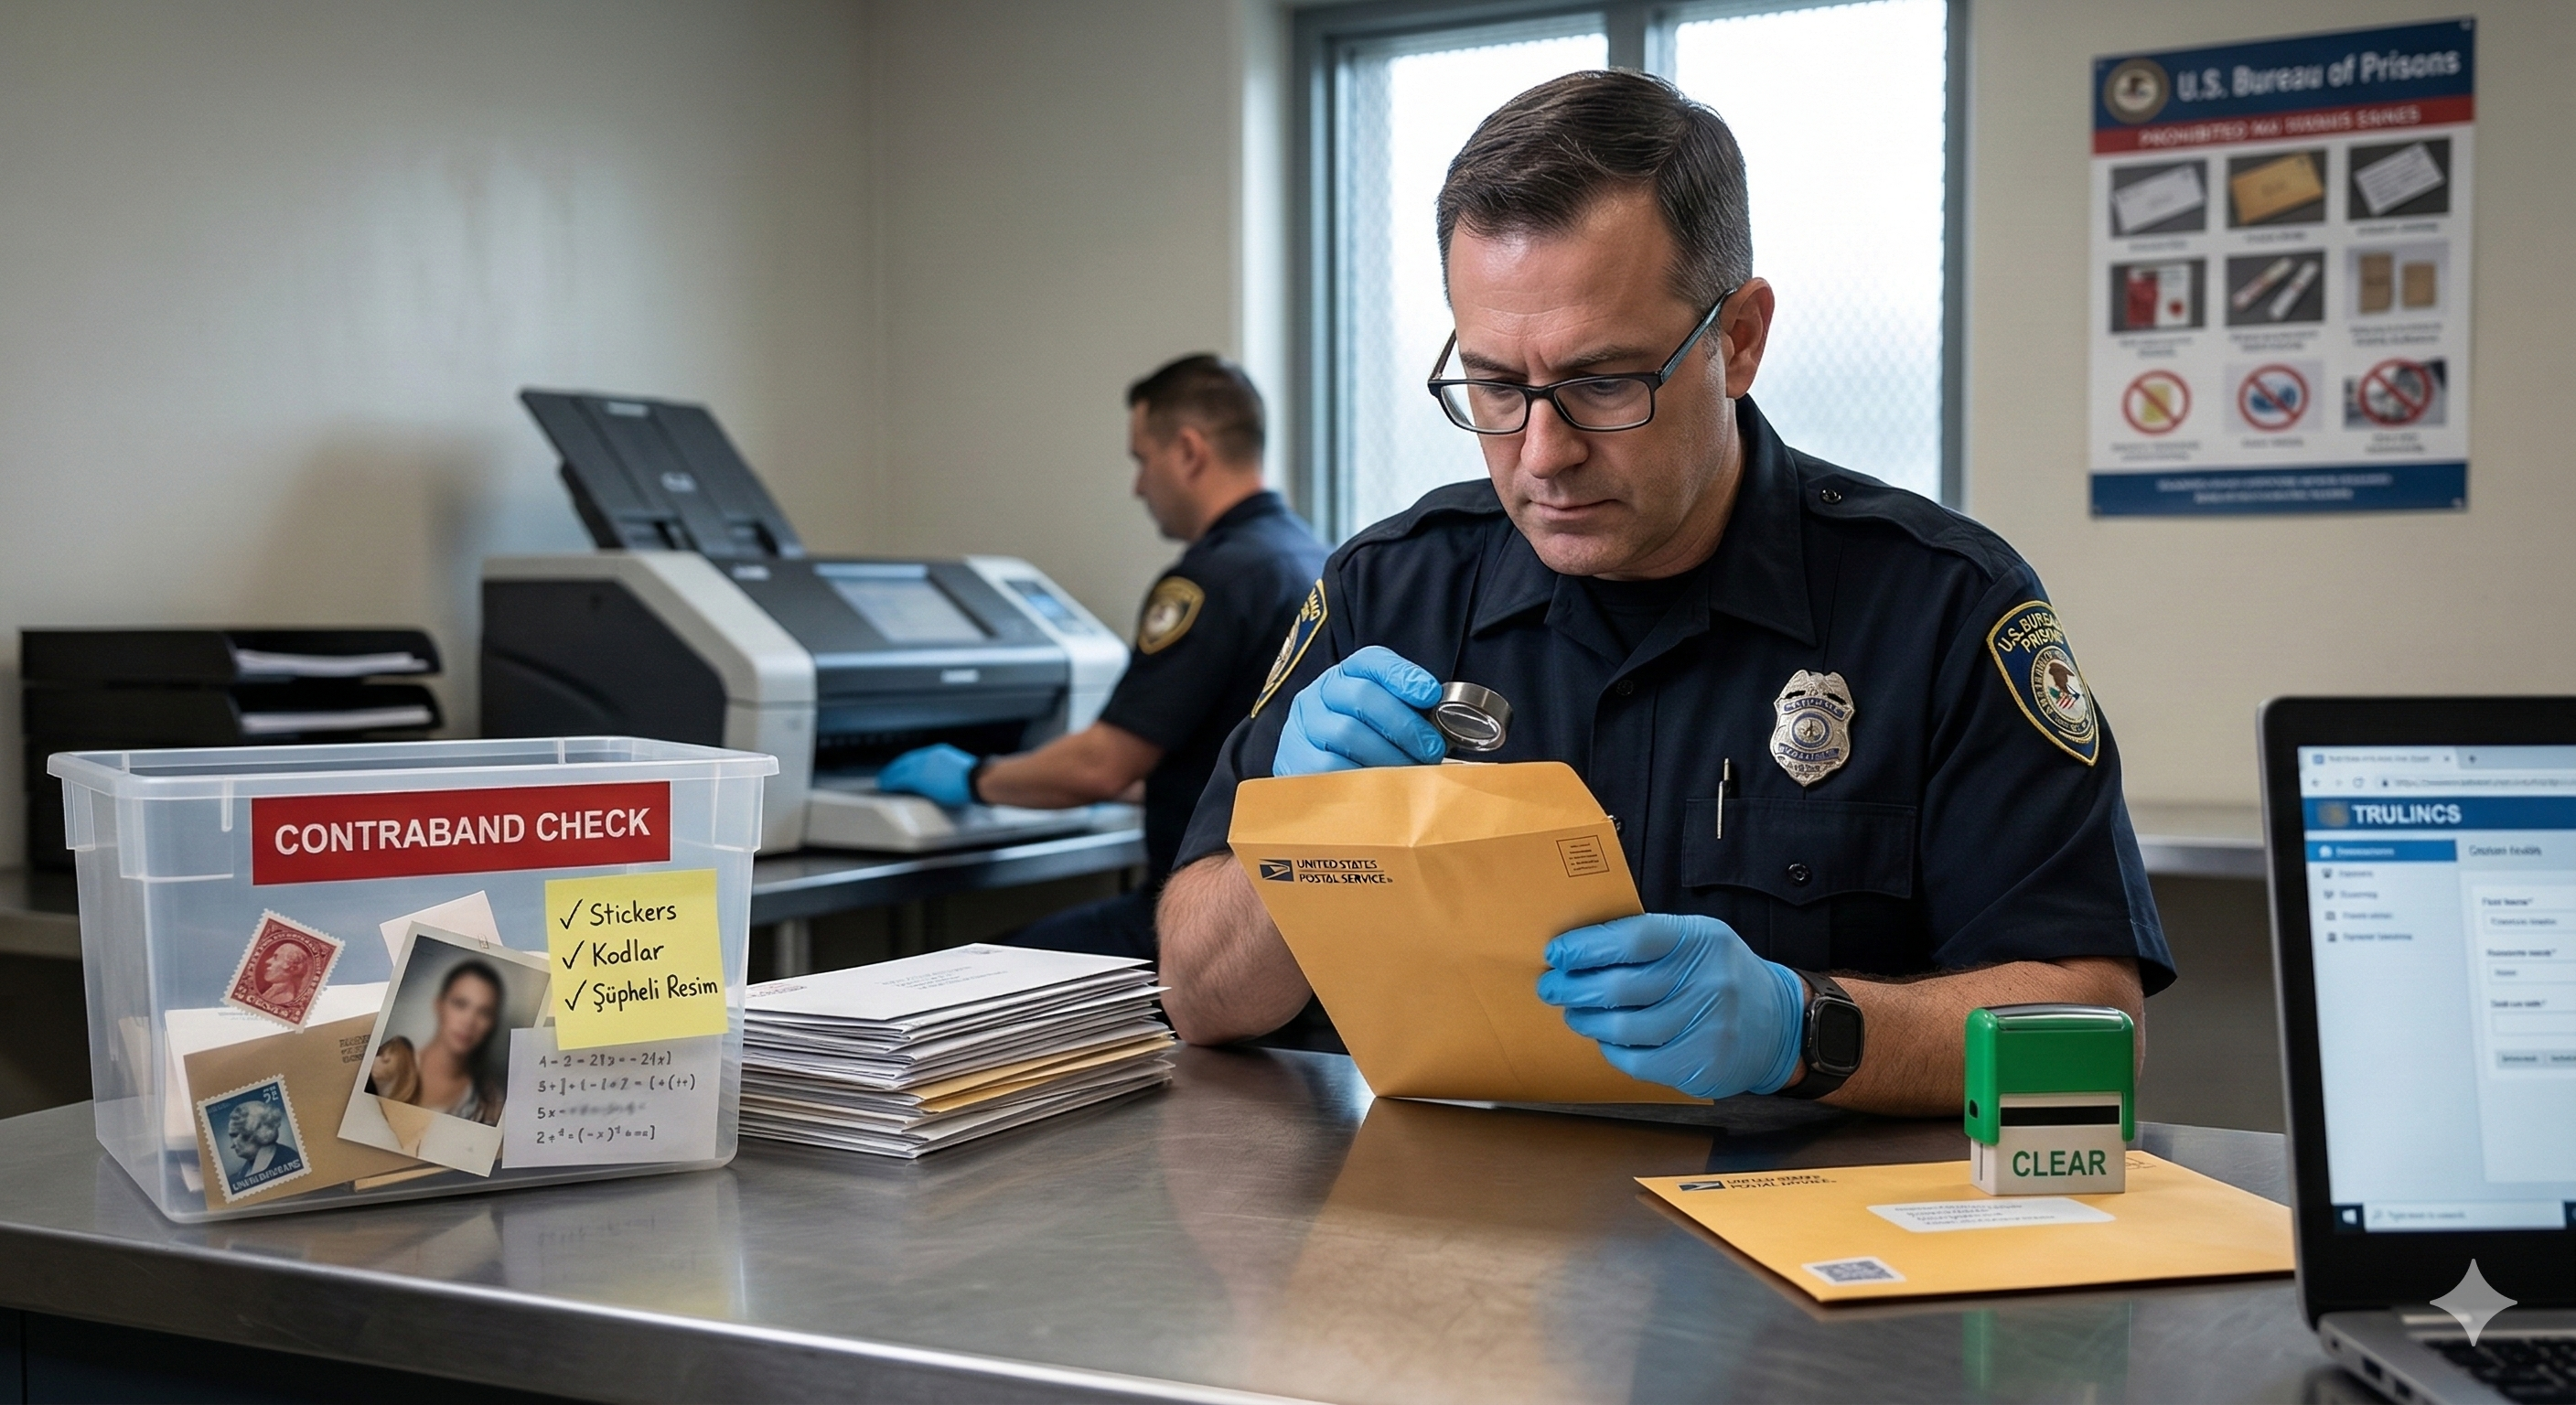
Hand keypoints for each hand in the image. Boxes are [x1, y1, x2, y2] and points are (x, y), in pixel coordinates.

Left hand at [876, 743, 977, 806]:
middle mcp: (929, 755)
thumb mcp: (959, 771)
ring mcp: (923, 765)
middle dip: (895, 767)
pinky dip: (891, 781)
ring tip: (883, 781)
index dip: (907, 763)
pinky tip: (886, 785)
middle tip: (887, 774)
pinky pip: (899, 778)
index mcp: (940, 753)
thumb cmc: (976, 779)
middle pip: (906, 760)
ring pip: (900, 768)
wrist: (977, 780)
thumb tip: (950, 780)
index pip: (917, 757)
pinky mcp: (918, 776)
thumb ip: (950, 772)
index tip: (902, 769)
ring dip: (890, 774)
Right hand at [1272, 646, 1447, 775]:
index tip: (1430, 694)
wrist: (1309, 762)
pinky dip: (1360, 776)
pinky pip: (1330, 766)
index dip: (1402, 675)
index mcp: (1346, 674)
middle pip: (1363, 696)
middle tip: (1430, 748)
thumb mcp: (1380, 714)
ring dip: (1387, 755)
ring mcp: (1305, 724)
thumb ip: (1407, 711)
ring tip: (1410, 771)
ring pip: (1348, 733)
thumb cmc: (1358, 737)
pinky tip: (1380, 786)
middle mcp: (1321, 692)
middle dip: (1404, 724)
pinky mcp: (1295, 757)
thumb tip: (1442, 727)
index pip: (1372, 662)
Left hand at [1536, 913, 1806, 1099]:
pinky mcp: (1701, 1064)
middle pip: (1620, 986)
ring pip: (1624, 1028)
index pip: (1632, 938)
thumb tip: (1579, 948)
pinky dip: (1612, 1050)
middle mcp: (1707, 981)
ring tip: (1574, 1013)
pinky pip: (1638, 1061)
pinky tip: (1605, 1039)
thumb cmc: (1719, 976)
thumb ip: (1648, 940)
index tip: (1556, 953)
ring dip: (1587, 1020)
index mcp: (1700, 940)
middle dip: (1573, 987)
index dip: (1586, 947)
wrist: (1779, 1025)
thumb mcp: (1697, 941)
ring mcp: (1707, 1026)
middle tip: (1551, 987)